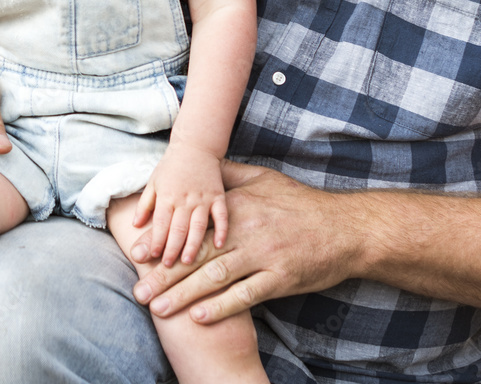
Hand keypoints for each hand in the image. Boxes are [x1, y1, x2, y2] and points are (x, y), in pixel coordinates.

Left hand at [130, 160, 355, 323]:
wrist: (343, 227)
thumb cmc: (299, 202)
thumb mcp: (262, 178)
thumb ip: (228, 174)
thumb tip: (202, 164)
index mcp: (237, 207)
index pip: (192, 226)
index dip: (164, 240)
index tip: (137, 254)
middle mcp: (246, 231)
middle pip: (198, 255)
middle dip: (164, 275)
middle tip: (138, 291)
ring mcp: (264, 256)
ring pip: (216, 277)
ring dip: (184, 295)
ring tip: (158, 308)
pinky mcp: (281, 279)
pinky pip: (246, 295)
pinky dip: (222, 307)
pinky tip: (200, 317)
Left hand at [134, 142, 227, 265]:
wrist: (195, 145)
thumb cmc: (171, 165)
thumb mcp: (153, 182)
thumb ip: (144, 204)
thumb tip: (135, 226)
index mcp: (167, 196)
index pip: (161, 224)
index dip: (157, 242)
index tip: (154, 258)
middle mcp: (185, 199)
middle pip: (178, 229)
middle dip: (172, 249)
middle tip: (169, 267)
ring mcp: (203, 198)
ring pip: (198, 226)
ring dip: (193, 245)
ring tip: (189, 262)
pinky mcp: (218, 195)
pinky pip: (221, 215)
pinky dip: (222, 230)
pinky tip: (219, 244)